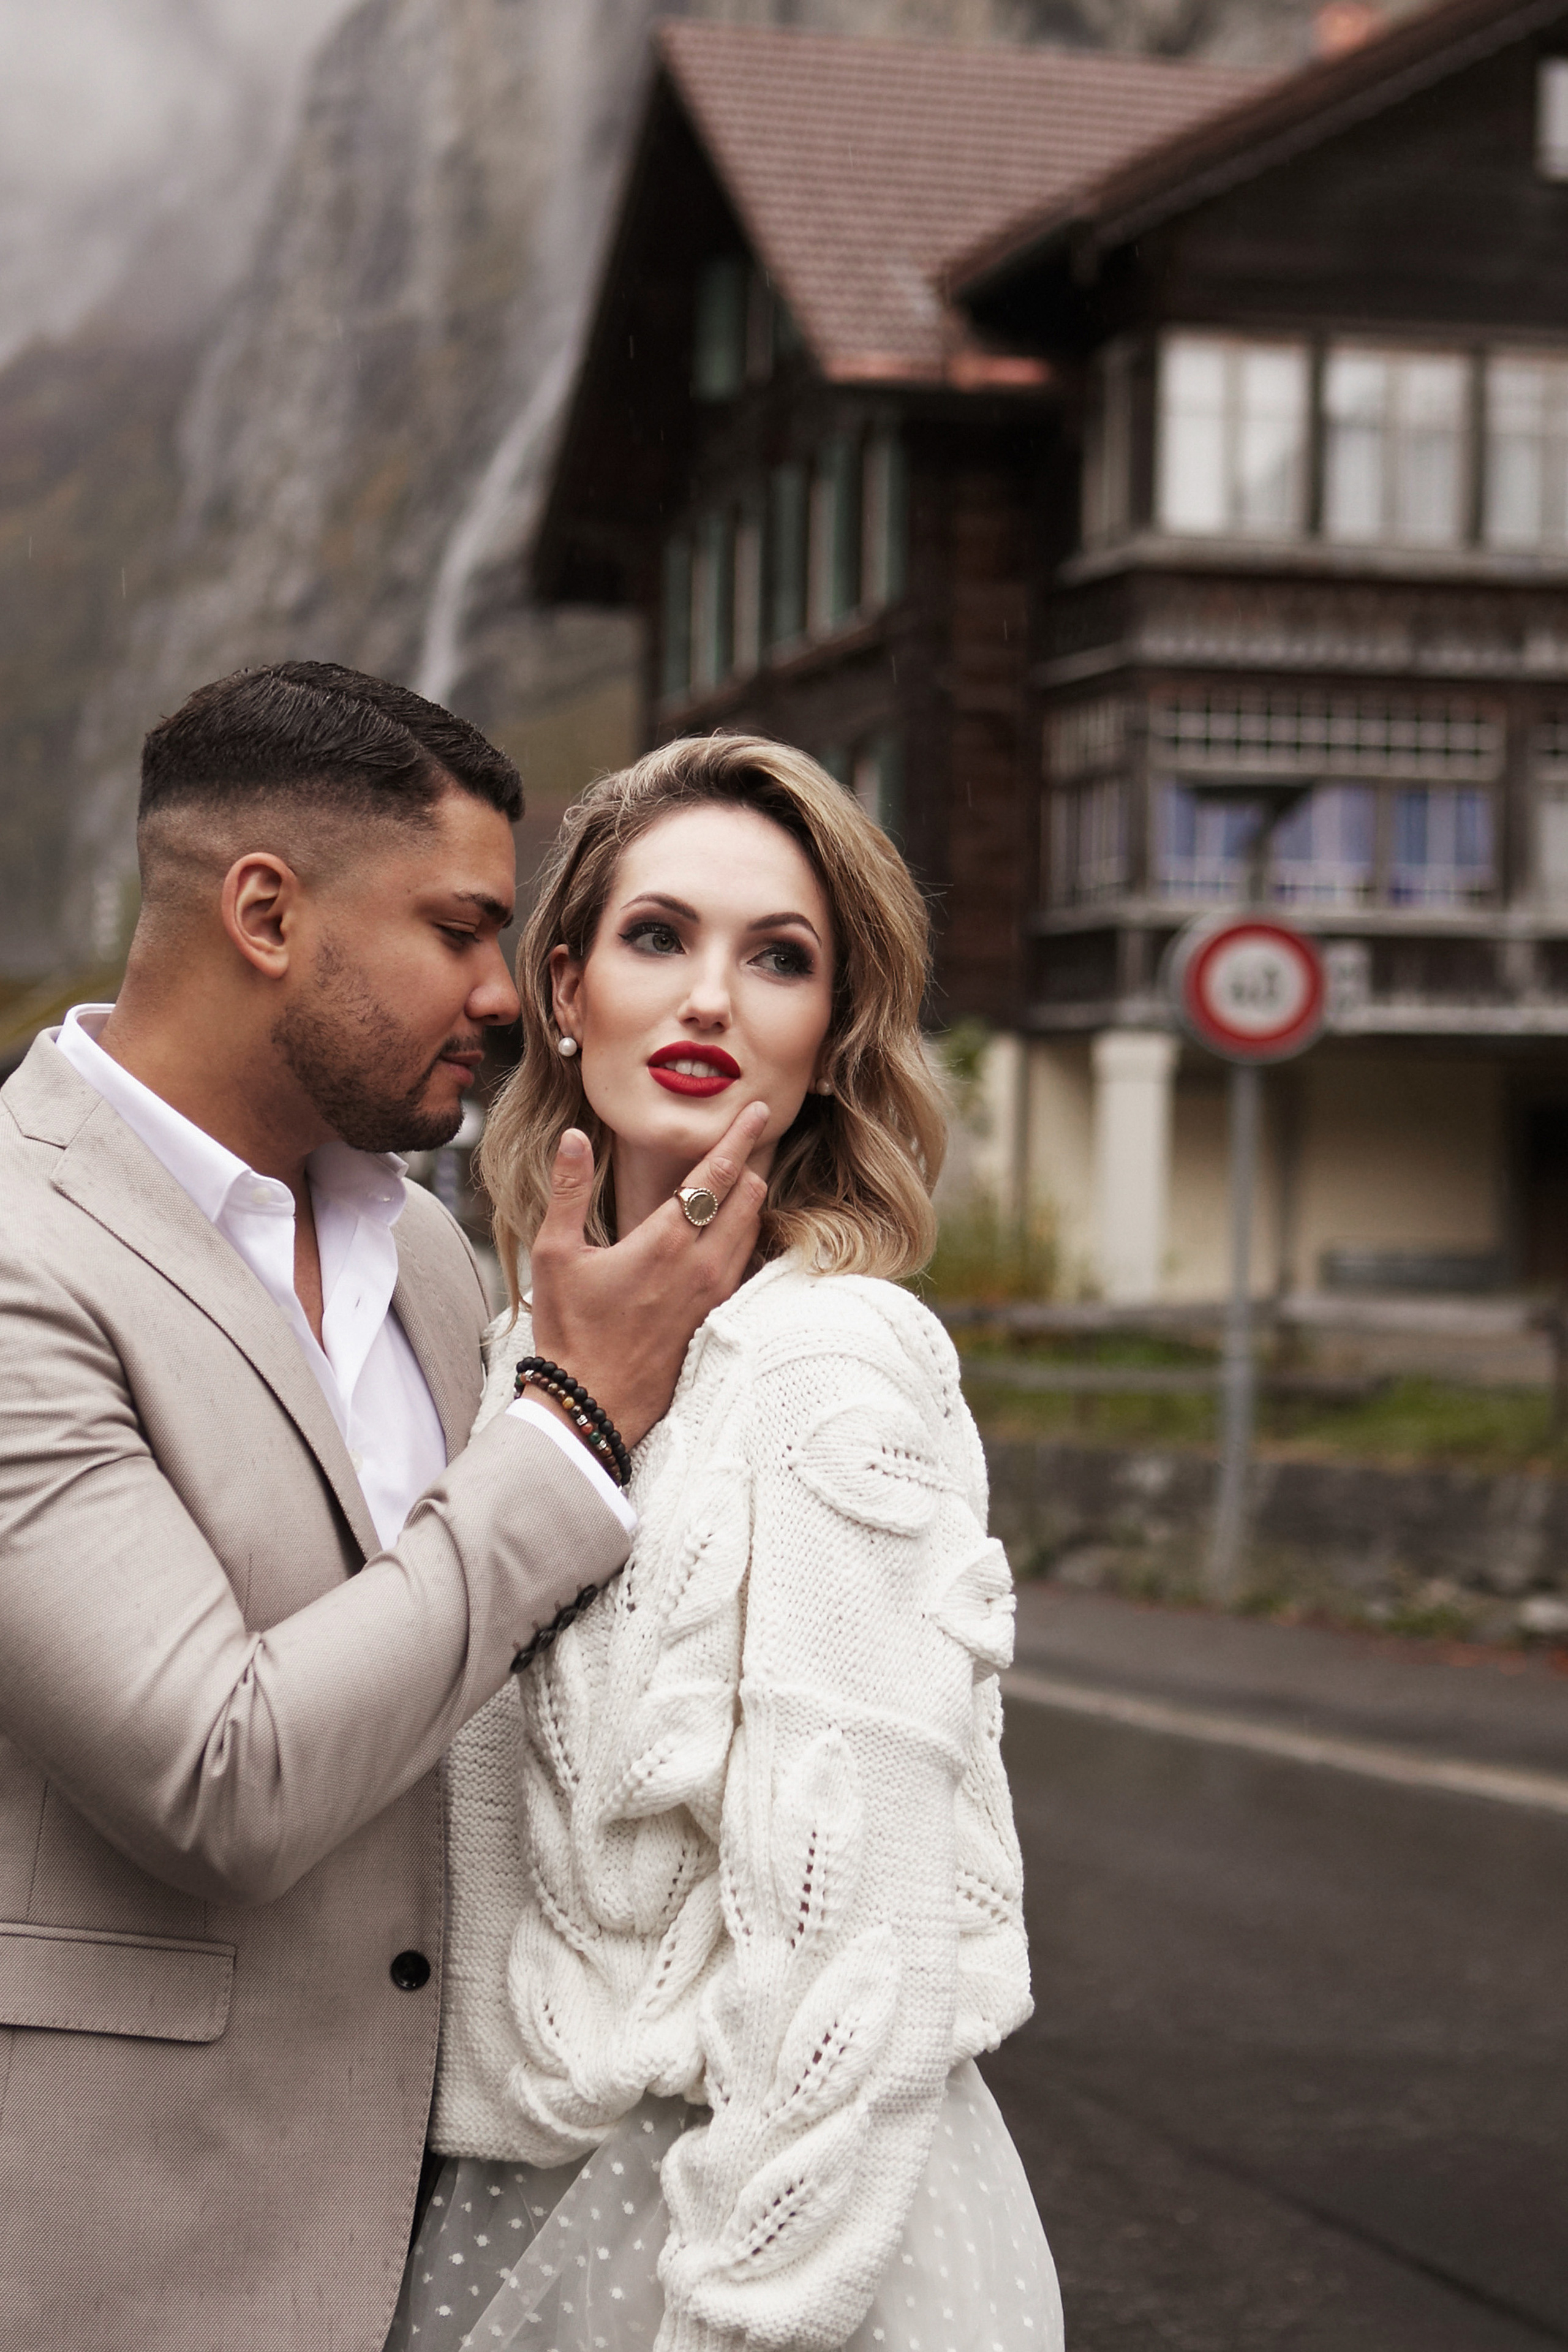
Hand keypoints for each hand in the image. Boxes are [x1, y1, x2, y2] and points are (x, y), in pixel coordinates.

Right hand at [528, 1101, 768, 1448]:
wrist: (593, 1404)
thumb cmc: (570, 1331)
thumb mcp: (555, 1255)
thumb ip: (569, 1190)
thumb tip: (574, 1137)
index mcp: (665, 1242)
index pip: (716, 1174)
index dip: (739, 1136)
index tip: (758, 1110)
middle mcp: (702, 1265)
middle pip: (748, 1196)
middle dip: (749, 1161)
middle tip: (747, 1137)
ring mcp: (715, 1293)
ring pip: (752, 1228)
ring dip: (749, 1197)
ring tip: (738, 1175)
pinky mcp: (717, 1316)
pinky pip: (747, 1261)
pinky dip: (745, 1233)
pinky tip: (731, 1229)